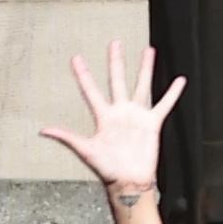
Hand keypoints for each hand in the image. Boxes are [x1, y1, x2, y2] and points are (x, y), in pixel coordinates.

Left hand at [38, 41, 184, 195]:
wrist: (128, 181)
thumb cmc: (106, 169)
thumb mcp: (85, 150)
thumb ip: (66, 137)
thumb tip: (42, 131)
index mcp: (102, 117)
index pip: (90, 90)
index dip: (83, 74)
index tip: (76, 58)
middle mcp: (119, 112)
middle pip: (116, 80)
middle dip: (115, 61)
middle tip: (114, 42)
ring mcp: (136, 116)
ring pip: (141, 85)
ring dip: (145, 68)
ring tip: (148, 50)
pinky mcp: (152, 123)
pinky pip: (164, 104)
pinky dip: (173, 93)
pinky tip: (180, 80)